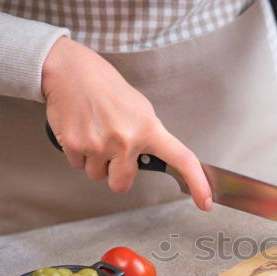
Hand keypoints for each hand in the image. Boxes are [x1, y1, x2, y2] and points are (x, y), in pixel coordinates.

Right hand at [41, 38, 211, 209]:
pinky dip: (78, 153)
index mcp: (149, 129)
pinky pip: (78, 166)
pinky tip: (82, 131)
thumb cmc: (107, 89)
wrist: (71, 71)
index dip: (197, 183)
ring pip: (97, 176)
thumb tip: (155, 159)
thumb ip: (149, 137)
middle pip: (121, 184)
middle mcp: (126, 140)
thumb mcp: (140, 109)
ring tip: (95, 133)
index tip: (205, 202)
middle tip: (111, 148)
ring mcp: (99, 144)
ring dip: (96, 161)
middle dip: (115, 172)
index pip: (182, 159)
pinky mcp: (74, 145)